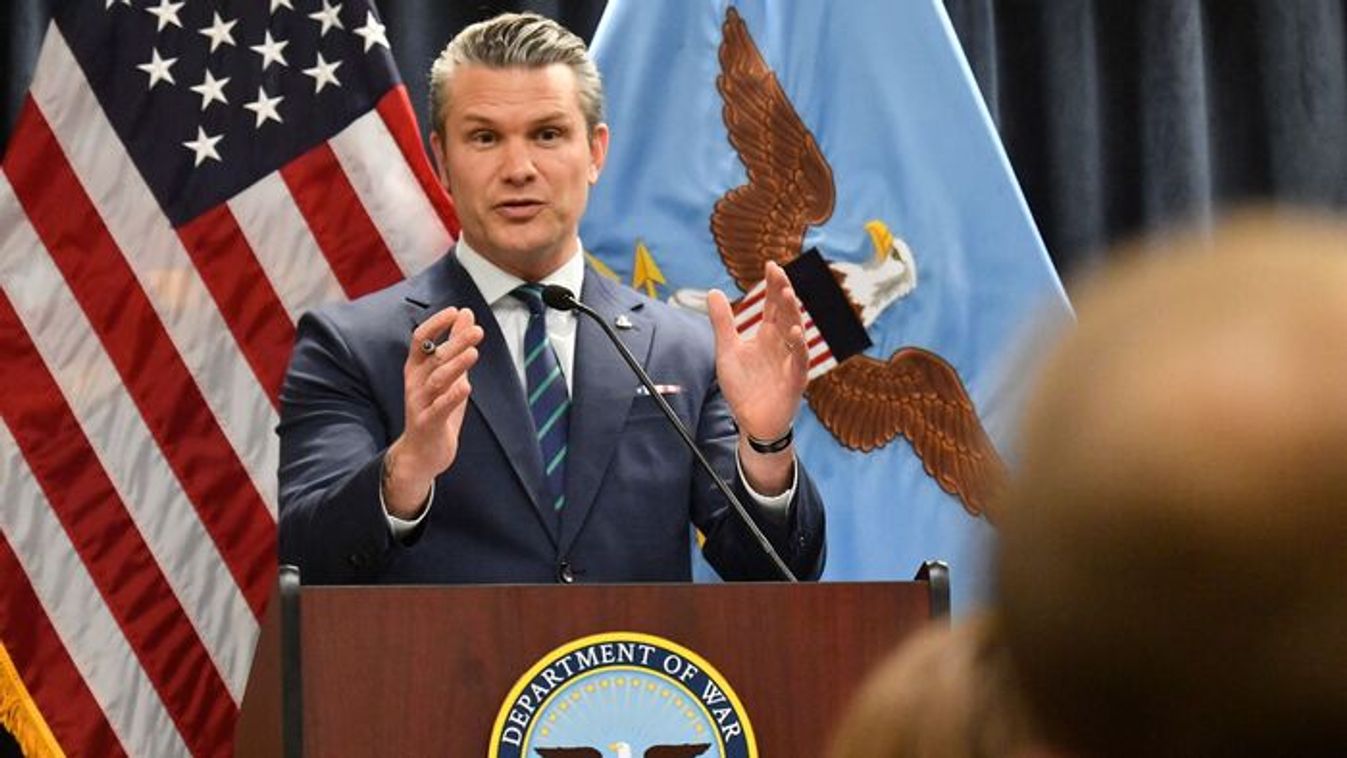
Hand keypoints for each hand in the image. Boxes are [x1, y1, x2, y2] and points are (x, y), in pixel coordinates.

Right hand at [383, 306, 483, 515]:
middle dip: (455, 342)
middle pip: (433, 358)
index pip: (421, 340)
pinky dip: (451, 397)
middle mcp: (415, 383)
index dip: (436, 324)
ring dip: (455, 366)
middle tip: (476, 330)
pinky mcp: (427, 423)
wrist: (422, 453)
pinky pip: (439, 408)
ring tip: (473, 353)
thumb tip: (466, 315)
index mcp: (417, 369)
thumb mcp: (449, 374)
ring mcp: (420, 404)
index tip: (455, 311)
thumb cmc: (436, 409)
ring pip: (436, 381)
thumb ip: (455, 346)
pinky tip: (466, 386)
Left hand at [707, 261, 808, 492]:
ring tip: (787, 294)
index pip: (772, 305)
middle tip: (779, 272)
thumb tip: (714, 291)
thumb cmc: (744, 386)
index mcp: (767, 335)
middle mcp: (781, 344)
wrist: (751, 421)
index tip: (771, 265)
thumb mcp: (727, 350)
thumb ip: (722, 322)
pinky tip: (794, 333)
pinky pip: (799, 362)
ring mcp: (790, 361)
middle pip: (785, 314)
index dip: (773, 286)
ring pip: (795, 333)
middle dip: (783, 293)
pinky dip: (798, 348)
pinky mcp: (794, 381)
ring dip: (792, 314)